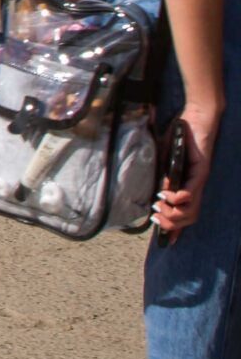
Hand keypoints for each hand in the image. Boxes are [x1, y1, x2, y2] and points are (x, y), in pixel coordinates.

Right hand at [156, 107, 217, 240]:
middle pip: (190, 217)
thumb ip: (163, 175)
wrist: (196, 117)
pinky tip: (170, 196)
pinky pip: (193, 190)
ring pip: (193, 209)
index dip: (176, 229)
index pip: (185, 213)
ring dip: (174, 213)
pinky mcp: (201, 169)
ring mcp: (200, 180)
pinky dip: (181, 197)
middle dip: (171, 224)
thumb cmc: (180, 136)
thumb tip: (158, 193)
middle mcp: (197, 187)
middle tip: (155, 218)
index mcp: (188, 185)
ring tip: (160, 207)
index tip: (166, 241)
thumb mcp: (165, 159)